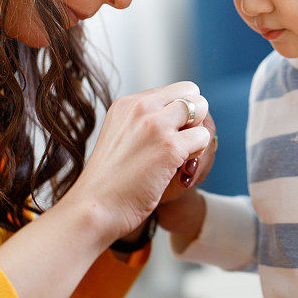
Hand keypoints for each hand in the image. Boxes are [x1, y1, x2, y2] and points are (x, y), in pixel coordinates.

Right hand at [63, 81, 210, 242]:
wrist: (95, 207)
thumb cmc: (109, 180)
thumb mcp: (120, 135)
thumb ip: (142, 121)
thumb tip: (177, 112)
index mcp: (127, 103)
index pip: (173, 90)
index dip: (179, 112)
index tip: (171, 134)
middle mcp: (141, 107)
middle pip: (190, 92)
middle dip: (194, 116)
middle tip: (184, 142)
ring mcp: (156, 125)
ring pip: (201, 109)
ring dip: (197, 133)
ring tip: (182, 156)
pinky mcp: (170, 147)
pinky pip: (203, 136)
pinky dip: (199, 152)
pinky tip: (181, 168)